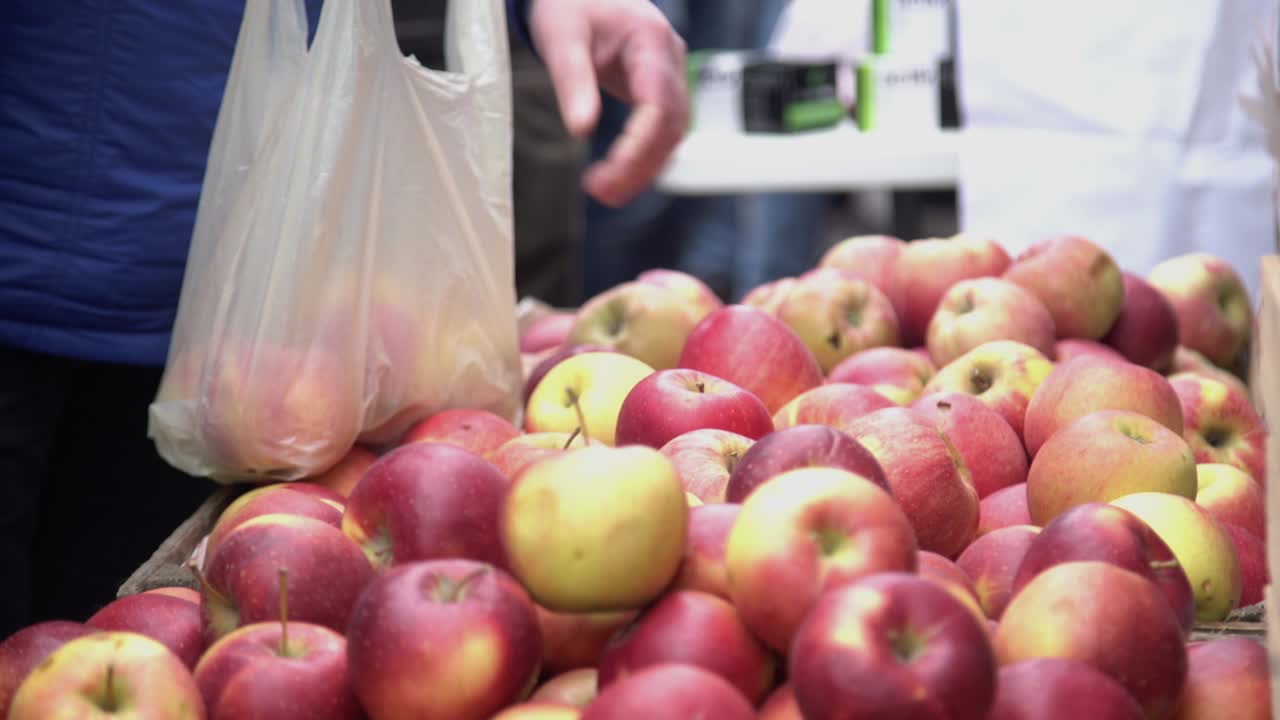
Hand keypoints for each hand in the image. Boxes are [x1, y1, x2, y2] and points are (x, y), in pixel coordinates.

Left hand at [529, 0, 687, 206]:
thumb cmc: (571, 5)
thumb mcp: (561, 38)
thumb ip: (573, 82)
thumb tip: (580, 130)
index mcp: (651, 42)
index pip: (659, 105)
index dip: (640, 145)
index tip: (611, 172)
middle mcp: (670, 61)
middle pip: (670, 127)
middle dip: (639, 166)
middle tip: (602, 192)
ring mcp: (669, 76)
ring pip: (670, 135)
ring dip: (642, 169)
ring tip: (605, 191)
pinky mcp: (659, 90)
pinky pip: (660, 131)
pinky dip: (642, 157)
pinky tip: (617, 175)